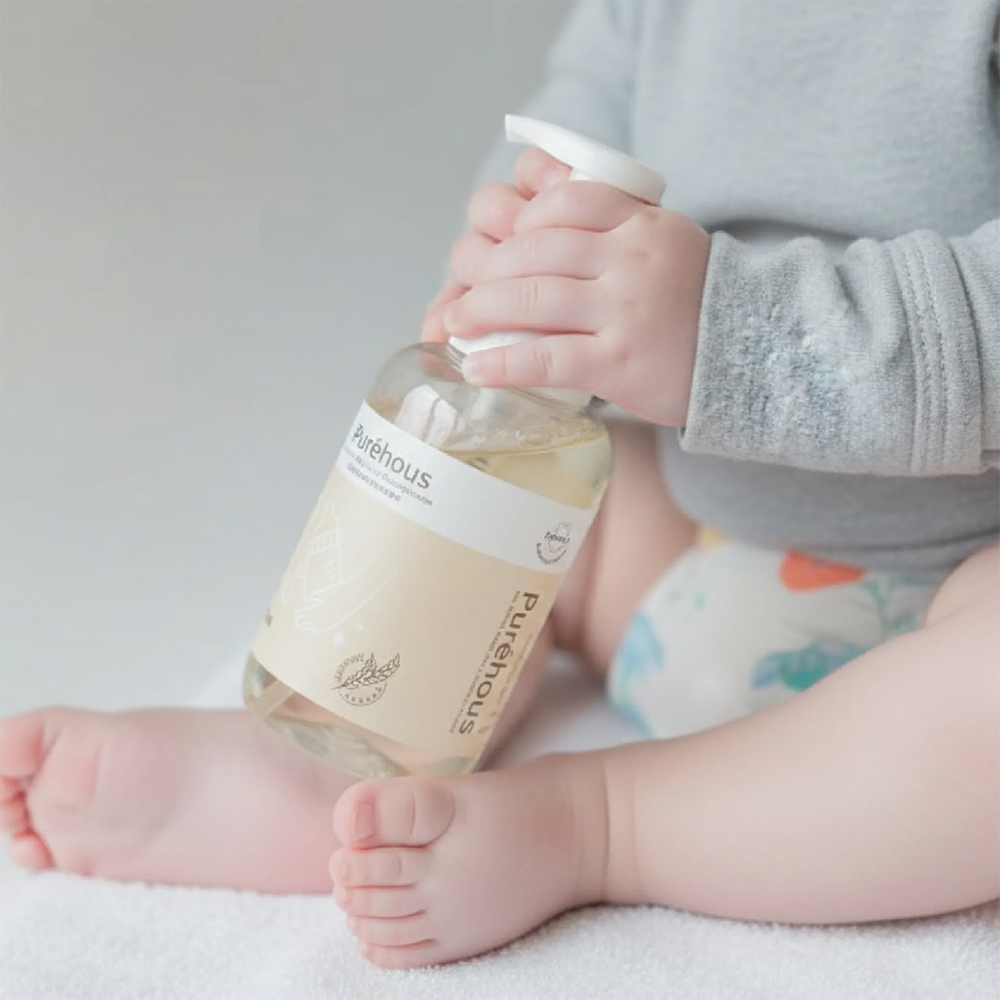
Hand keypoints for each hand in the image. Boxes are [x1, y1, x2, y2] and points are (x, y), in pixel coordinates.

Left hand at [425, 153, 710, 426]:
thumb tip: (533, 179)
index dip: (520, 220)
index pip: (564, 201)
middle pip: (536, 249)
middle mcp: (632, 260)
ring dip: (481, 311)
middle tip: (464, 288)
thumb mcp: (664, 238)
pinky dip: (503, 362)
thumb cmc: (696, 300)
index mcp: (642, 223)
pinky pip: (546, 357)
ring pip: (534, 299)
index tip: (501, 242)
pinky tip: (477, 368)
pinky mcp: (618, 363)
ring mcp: (625, 311)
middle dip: (487, 269)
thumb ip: (611, 214)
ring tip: (457, 324)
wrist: (754, 356)